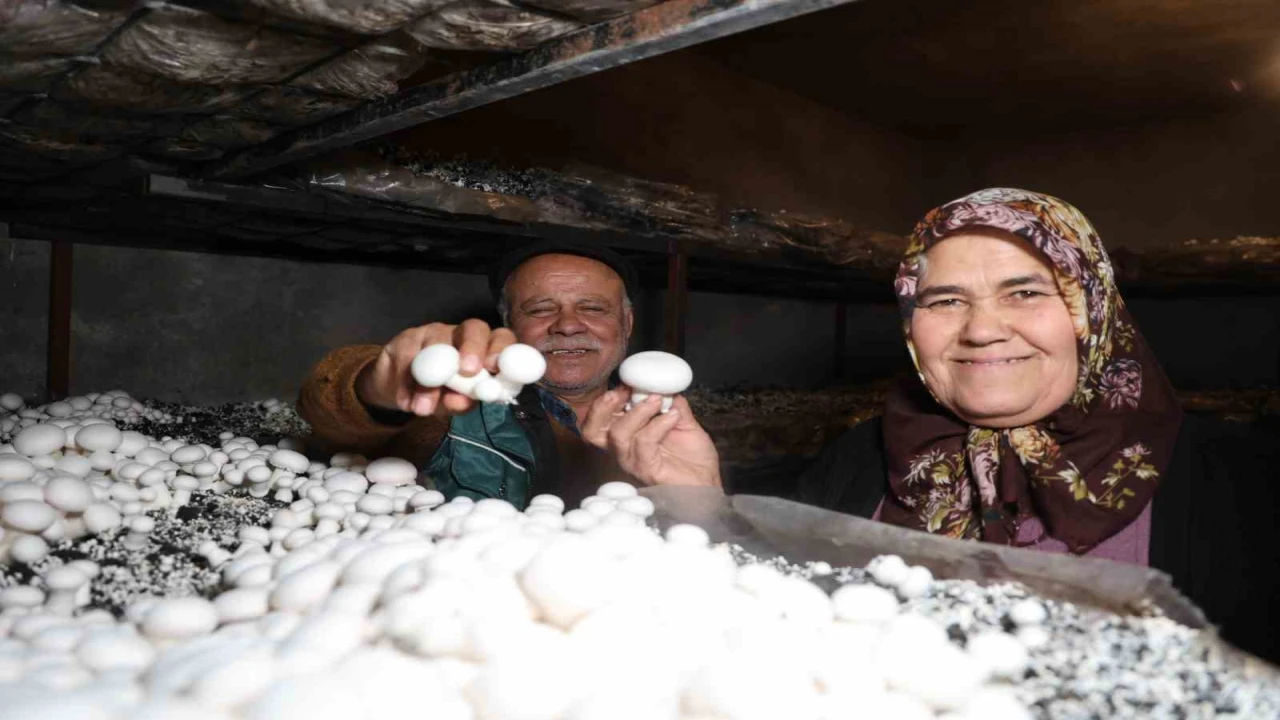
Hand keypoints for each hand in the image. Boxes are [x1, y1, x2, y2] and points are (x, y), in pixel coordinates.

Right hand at [356, 319, 516, 416]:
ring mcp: (434, 332)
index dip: (500, 348)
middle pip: (473, 328)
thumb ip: (462, 401)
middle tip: (468, 371)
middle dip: (473, 348)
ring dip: (431, 380)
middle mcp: (462, 334)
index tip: (495, 367)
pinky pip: (408, 357)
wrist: (402, 393)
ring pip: (436, 345)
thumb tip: (461, 400)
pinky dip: (407, 384)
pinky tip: (406, 401)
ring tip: (423, 409)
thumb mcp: (455, 402)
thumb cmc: (441, 395)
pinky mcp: (407, 338)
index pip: (500, 338)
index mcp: (484, 348)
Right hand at [581, 388, 721, 488]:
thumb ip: (672, 403)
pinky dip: (659, 424)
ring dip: (638, 412)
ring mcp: (633, 461)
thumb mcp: (682, 420)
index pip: (599, 419)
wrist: (707, 481)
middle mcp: (623, 449)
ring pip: (618, 434)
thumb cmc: (692, 456)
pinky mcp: (646, 470)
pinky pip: (644, 443)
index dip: (605, 400)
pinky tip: (673, 416)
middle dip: (603, 407)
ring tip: (658, 400)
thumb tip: (666, 384)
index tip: (626, 385)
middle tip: (624, 392)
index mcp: (626, 435)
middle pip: (592, 431)